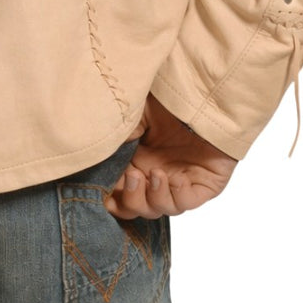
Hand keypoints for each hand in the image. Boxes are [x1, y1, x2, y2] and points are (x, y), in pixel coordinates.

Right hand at [104, 92, 237, 220]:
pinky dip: (176, 195)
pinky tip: (175, 177)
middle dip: (129, 201)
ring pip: (158, 209)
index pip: (116, 190)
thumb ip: (117, 137)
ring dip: (152, 197)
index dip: (108, 196)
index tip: (100, 192)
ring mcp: (178, 180)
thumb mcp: (134, 114)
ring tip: (156, 173)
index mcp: (135, 159)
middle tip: (133, 176)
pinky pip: (185, 203)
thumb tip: (99, 156)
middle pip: (135, 207)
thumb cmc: (168, 99)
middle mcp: (154, 173)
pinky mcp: (202, 185)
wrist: (203, 93)